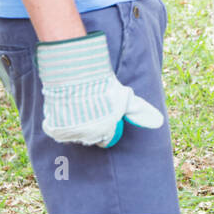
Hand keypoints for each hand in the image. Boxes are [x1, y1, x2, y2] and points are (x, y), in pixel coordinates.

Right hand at [36, 32, 163, 147]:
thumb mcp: (125, 97)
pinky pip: (57, 130)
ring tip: (78, 106)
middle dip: (91, 126)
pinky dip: (59, 122)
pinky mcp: (54, 129)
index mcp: (105, 132)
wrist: (77, 75)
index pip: (105, 138)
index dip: (105, 126)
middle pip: (89, 137)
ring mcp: (70, 134)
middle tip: (90, 108)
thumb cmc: (103, 85)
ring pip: (73, 134)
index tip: (102, 114)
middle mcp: (87, 137)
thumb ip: (140, 111)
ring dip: (75, 124)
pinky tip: (65, 108)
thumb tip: (159, 122)